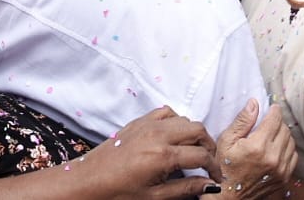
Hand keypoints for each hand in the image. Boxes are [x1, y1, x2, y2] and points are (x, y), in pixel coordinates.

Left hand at [82, 106, 222, 198]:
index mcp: (162, 156)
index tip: (216, 176)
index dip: (214, 167)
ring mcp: (147, 125)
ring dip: (194, 133)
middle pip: (198, 130)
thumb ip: (185, 189)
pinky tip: (175, 136)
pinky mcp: (139, 121)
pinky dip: (176, 121)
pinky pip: (166, 112)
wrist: (87, 181)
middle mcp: (157, 135)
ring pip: (184, 119)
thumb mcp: (154, 197)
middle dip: (208, 146)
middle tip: (209, 162)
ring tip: (194, 150)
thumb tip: (209, 185)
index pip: (201, 156)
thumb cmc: (116, 192)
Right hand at [215, 101, 296, 199]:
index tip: (272, 108)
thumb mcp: (226, 141)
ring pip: (291, 142)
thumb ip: (242, 121)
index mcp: (258, 146)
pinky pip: (293, 156)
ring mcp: (281, 169)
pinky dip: (287, 149)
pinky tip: (275, 149)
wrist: (229, 196)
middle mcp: (273, 158)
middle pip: (285, 129)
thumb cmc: (224, 168)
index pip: (275, 119)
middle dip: (278, 122)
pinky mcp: (284, 178)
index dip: (274, 110)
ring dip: (283, 135)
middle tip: (268, 122)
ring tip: (271, 135)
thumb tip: (254, 103)